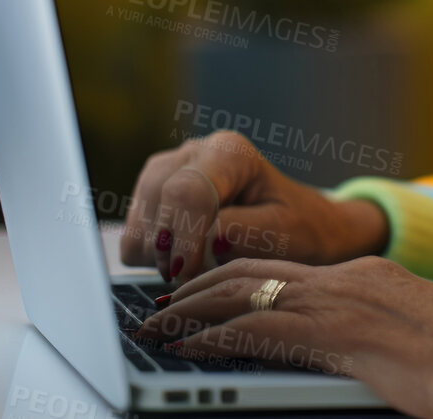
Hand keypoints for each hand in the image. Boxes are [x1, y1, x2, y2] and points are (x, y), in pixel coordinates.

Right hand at [118, 129, 387, 286]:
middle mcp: (192, 153)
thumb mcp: (285, 233)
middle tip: (197, 278)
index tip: (187, 274)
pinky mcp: (149, 198)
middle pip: (158, 202)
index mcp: (230, 152)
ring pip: (140, 223)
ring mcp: (166, 172)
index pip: (189, 191)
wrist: (299, 227)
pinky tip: (185, 261)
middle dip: (173, 250)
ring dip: (162, 257)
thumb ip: (248, 233)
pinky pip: (132, 238)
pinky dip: (152, 260)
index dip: (184, 237)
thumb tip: (210, 237)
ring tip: (199, 268)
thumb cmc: (298, 229)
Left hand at [136, 256, 432, 417]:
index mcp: (370, 279)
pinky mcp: (332, 332)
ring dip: (192, 309)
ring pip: (244, 292)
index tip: (206, 294)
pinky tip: (185, 347)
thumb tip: (357, 354)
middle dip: (202, 286)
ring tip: (157, 327)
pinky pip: (254, 329)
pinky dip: (210, 335)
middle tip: (164, 306)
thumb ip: (375, 336)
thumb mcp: (413, 341)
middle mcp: (350, 280)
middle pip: (256, 269)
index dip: (239, 279)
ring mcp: (341, 302)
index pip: (289, 272)